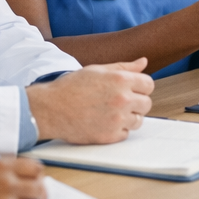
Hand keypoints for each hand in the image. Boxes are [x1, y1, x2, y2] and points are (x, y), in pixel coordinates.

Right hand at [28, 58, 154, 143]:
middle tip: (117, 102)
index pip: (149, 84)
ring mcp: (117, 119)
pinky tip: (103, 122)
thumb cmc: (70, 88)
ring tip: (109, 113)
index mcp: (120, 79)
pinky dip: (117, 130)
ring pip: (138, 120)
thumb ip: (123, 67)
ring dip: (128, 117)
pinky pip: (126, 134)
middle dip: (136, 102)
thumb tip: (143, 62)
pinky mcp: (110, 136)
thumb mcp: (97, 70)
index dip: (140, 87)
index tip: (131, 90)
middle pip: (146, 103)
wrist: (49, 109)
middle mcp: (122, 99)